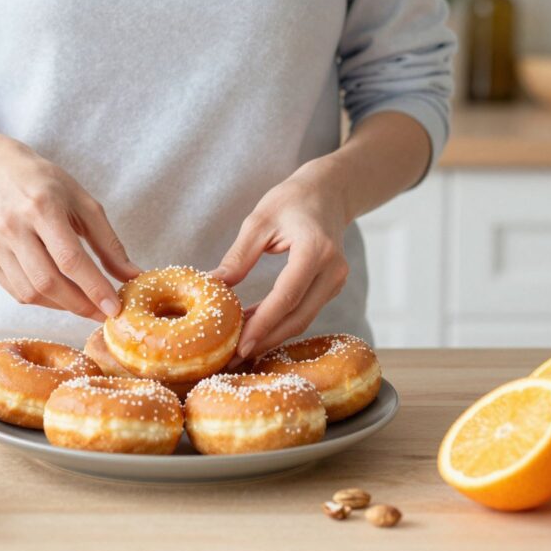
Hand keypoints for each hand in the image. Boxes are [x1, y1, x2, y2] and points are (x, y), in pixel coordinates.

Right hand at [0, 139, 139, 320]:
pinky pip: (18, 292)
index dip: (94, 287)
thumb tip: (132, 276)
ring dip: (62, 306)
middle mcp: (14, 226)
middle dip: (80, 305)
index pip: (70, 259)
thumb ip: (109, 243)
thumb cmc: (50, 187)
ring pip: (31, 293)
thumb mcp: (85, 204)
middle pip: (47, 281)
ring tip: (84, 303)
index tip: (114, 308)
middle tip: (103, 313)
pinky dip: (43, 300)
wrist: (0, 174)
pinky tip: (60, 294)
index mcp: (43, 207)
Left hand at [213, 156, 350, 362]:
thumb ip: (239, 256)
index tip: (240, 345)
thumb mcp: (259, 220)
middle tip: (233, 358)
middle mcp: (332, 270)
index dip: (263, 324)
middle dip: (265, 340)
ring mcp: (336, 281)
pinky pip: (305, 311)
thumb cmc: (292, 200)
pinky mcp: (331, 286)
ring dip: (271, 335)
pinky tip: (254, 329)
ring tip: (238, 348)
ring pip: (303, 319)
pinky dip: (280, 323)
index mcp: (315, 250)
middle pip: (298, 317)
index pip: (286, 296)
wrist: (329, 191)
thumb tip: (214, 286)